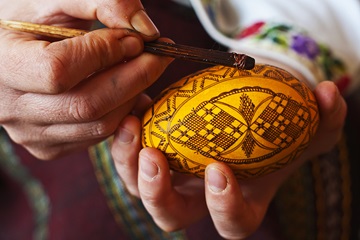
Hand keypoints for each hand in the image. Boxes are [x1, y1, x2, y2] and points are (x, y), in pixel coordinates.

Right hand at [0, 0, 172, 158]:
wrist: (11, 46)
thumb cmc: (31, 19)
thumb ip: (102, 2)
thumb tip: (146, 31)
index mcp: (3, 64)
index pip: (59, 70)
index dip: (104, 53)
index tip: (133, 39)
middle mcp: (11, 108)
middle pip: (87, 105)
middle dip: (135, 77)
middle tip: (159, 55)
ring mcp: (31, 133)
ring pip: (98, 125)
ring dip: (133, 96)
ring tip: (144, 70)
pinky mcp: (49, 145)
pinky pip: (97, 136)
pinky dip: (122, 114)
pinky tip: (127, 91)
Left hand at [111, 81, 346, 238]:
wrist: (248, 117)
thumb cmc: (277, 133)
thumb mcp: (306, 128)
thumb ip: (322, 118)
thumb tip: (328, 94)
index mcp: (236, 203)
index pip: (231, 223)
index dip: (224, 206)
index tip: (220, 170)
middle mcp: (197, 198)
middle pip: (170, 215)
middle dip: (157, 193)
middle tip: (154, 156)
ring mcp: (171, 178)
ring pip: (138, 187)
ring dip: (128, 160)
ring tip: (133, 123)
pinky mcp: (151, 152)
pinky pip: (130, 152)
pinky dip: (127, 132)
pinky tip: (136, 103)